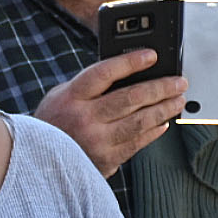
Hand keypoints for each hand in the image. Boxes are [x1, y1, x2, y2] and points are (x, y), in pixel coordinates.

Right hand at [33, 50, 186, 175]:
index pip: (105, 73)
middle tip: (179, 81)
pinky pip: (137, 143)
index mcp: (71, 97)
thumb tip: (130, 74)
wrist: (37, 162)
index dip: (130, 62)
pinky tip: (163, 122)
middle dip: (160, 88)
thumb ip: (90, 86)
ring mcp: (96, 142)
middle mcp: (84, 119)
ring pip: (139, 122)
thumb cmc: (54, 123)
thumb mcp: (62, 96)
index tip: (152, 55)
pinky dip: (153, 131)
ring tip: (178, 100)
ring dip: (164, 109)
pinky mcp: (106, 160)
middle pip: (130, 98)